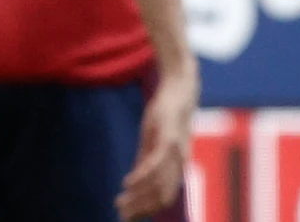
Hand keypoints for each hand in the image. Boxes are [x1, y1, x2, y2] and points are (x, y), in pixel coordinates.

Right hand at [117, 65, 196, 219]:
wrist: (179, 90)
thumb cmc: (165, 115)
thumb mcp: (151, 140)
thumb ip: (145, 160)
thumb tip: (134, 182)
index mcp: (176, 166)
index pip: (162, 197)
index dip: (145, 209)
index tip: (126, 216)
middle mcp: (179, 165)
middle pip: (162, 197)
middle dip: (140, 208)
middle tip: (121, 214)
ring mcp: (176, 154)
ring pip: (159, 186)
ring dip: (138, 198)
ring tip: (120, 203)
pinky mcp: (169, 141)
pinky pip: (154, 166)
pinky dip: (141, 178)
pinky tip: (127, 184)